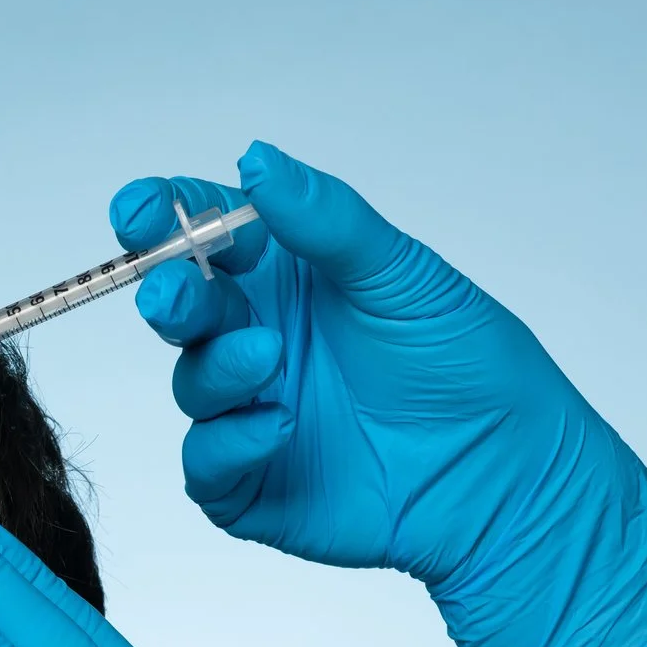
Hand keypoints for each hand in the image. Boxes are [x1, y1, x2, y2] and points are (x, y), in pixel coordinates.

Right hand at [112, 142, 646, 646]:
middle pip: (180, 307)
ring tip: (269, 364)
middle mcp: (257, 339)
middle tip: (176, 293)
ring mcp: (249, 413)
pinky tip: (279, 428)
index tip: (140, 211)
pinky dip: (229, 443)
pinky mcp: (250, 485)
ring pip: (192, 384)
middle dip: (168, 295)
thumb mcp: (401, 274)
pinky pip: (206, 462)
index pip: (202, 234)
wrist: (506, 474)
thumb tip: (257, 161)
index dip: (161, 218)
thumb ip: (326, 221)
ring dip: (219, 369)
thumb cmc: (466, 366)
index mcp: (286, 277)